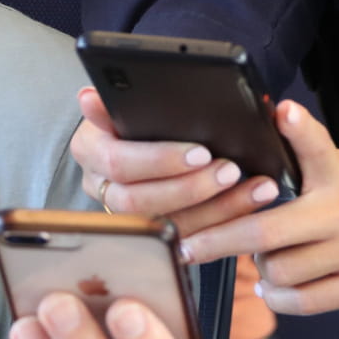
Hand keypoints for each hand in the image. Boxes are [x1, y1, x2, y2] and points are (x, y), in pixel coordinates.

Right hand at [70, 87, 280, 240]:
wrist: (131, 135)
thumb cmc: (130, 114)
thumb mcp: (120, 102)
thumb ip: (110, 103)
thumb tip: (87, 98)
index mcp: (90, 151)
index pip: (120, 163)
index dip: (161, 161)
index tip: (201, 152)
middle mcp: (101, 188)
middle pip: (141, 202)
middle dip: (191, 188)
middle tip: (229, 170)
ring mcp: (125, 216)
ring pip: (166, 226)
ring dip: (215, 210)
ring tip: (251, 188)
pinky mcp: (152, 233)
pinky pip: (185, 240)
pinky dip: (221, 224)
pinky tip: (248, 208)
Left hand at [188, 100, 338, 313]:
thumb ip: (308, 159)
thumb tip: (266, 132)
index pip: (315, 144)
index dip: (296, 125)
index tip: (279, 108)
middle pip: (268, 231)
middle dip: (220, 240)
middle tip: (188, 244)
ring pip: (282, 271)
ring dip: (259, 268)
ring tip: (255, 259)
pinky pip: (309, 300)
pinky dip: (284, 294)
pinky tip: (276, 284)